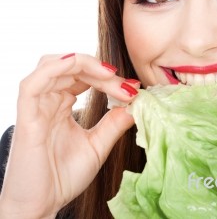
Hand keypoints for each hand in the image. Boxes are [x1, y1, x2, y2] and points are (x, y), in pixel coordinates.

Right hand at [0, 53, 139, 217]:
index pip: (83, 76)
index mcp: (61, 105)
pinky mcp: (26, 117)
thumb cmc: (63, 177)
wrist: (42, 206)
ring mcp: (35, 107)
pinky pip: (33, 84)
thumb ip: (114, 123)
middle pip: (71, 67)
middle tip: (126, 85)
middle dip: (101, 70)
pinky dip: (55, 69)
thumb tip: (137, 101)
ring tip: (109, 75)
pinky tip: (78, 66)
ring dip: (83, 64)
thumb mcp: (97, 145)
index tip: (133, 88)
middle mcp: (47, 101)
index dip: (108, 77)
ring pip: (51, 66)